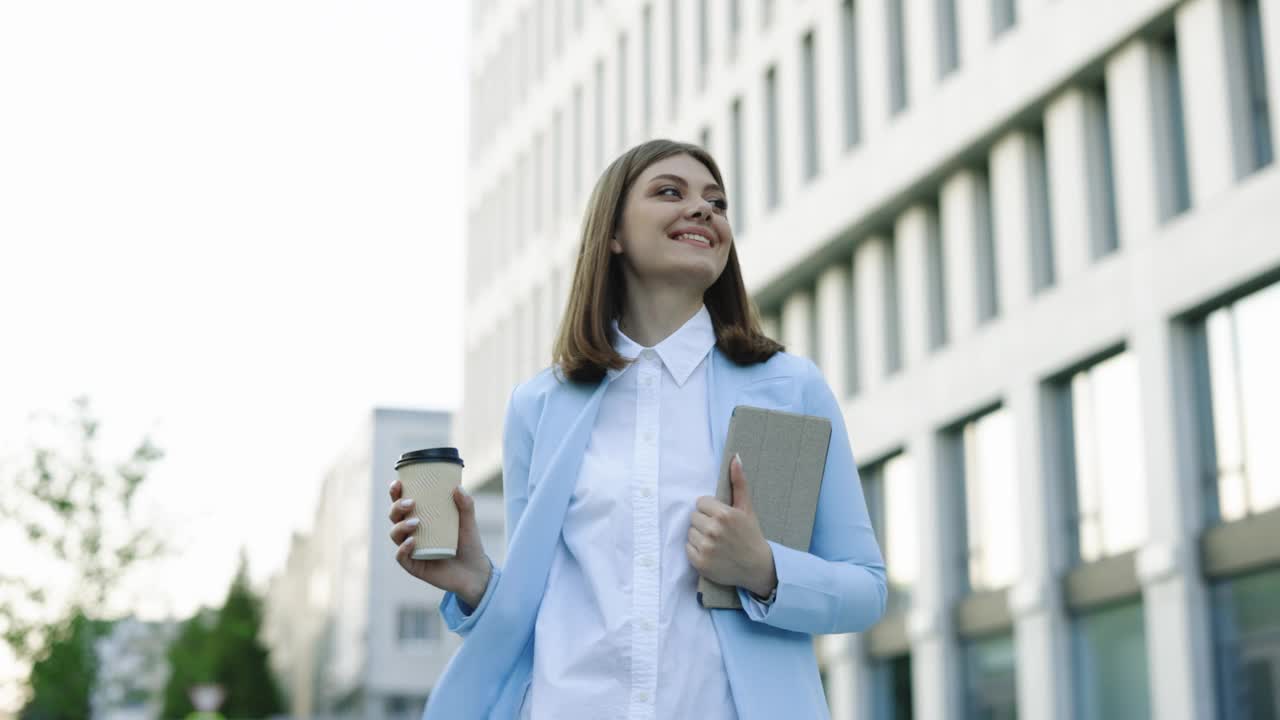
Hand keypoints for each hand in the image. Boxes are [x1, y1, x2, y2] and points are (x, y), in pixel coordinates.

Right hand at [388, 480, 491, 607]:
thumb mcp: (468, 522)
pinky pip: (402, 557)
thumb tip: (458, 487)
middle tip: (411, 502)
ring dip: (401, 526)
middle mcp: (412, 533)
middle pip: (394, 517)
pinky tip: (412, 542)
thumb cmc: (469, 544)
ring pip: (395, 535)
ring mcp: (411, 550)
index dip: (395, 494)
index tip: (398, 483)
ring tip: (416, 522)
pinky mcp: (414, 566)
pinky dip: (403, 548)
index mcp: (421, 518)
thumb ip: (466, 505)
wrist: (475, 572)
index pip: (403, 504)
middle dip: (397, 507)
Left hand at [687, 454, 777, 596]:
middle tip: (719, 531)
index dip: (711, 509)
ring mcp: (706, 547)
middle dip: (704, 522)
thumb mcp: (746, 508)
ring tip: (715, 542)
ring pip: (690, 532)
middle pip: (694, 517)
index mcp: (724, 514)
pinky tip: (711, 552)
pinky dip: (696, 550)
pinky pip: (687, 548)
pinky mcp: (700, 562)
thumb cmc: (750, 535)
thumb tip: (734, 457)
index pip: (701, 502)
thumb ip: (738, 482)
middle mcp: (713, 530)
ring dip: (699, 536)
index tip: (721, 518)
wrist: (757, 567)